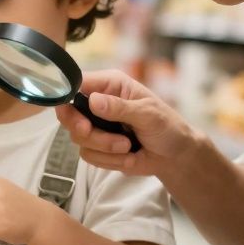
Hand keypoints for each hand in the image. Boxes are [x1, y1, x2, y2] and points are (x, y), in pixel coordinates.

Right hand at [56, 70, 198, 176]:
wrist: (175, 157)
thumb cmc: (167, 127)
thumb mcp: (148, 113)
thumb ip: (120, 107)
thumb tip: (93, 101)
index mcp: (110, 85)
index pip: (77, 84)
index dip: (68, 96)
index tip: (76, 114)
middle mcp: (98, 103)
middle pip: (68, 113)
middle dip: (82, 128)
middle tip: (90, 131)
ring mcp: (96, 126)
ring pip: (78, 138)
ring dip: (104, 147)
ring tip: (128, 146)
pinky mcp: (97, 147)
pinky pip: (88, 155)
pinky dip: (109, 160)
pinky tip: (128, 156)